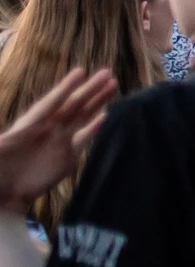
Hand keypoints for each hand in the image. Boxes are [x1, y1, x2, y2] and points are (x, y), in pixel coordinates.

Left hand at [0, 69, 117, 212]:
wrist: (5, 194)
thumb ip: (2, 142)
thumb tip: (1, 137)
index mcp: (28, 126)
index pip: (50, 104)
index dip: (64, 89)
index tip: (80, 72)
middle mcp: (46, 129)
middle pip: (71, 106)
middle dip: (89, 89)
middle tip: (107, 73)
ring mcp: (58, 141)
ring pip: (81, 117)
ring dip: (96, 101)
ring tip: (112, 85)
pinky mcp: (67, 156)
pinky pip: (83, 138)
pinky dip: (94, 127)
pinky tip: (104, 116)